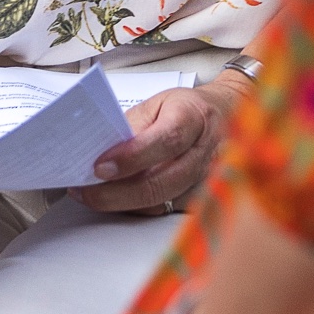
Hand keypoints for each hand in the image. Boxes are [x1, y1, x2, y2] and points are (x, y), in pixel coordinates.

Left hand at [75, 71, 248, 214]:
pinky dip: (137, 208)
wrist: (226, 117)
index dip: (131, 158)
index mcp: (194, 119)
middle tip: (86, 191)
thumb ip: (133, 125)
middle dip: (117, 192)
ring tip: (93, 195)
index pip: (165, 141)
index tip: (99, 167)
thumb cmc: (189, 109)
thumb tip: (99, 149)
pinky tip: (118, 200)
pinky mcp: (202, 199)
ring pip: (161, 202)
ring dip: (122, 203)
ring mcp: (206, 181)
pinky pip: (165, 210)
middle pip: (161, 182)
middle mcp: (204, 153)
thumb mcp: (159, 102)